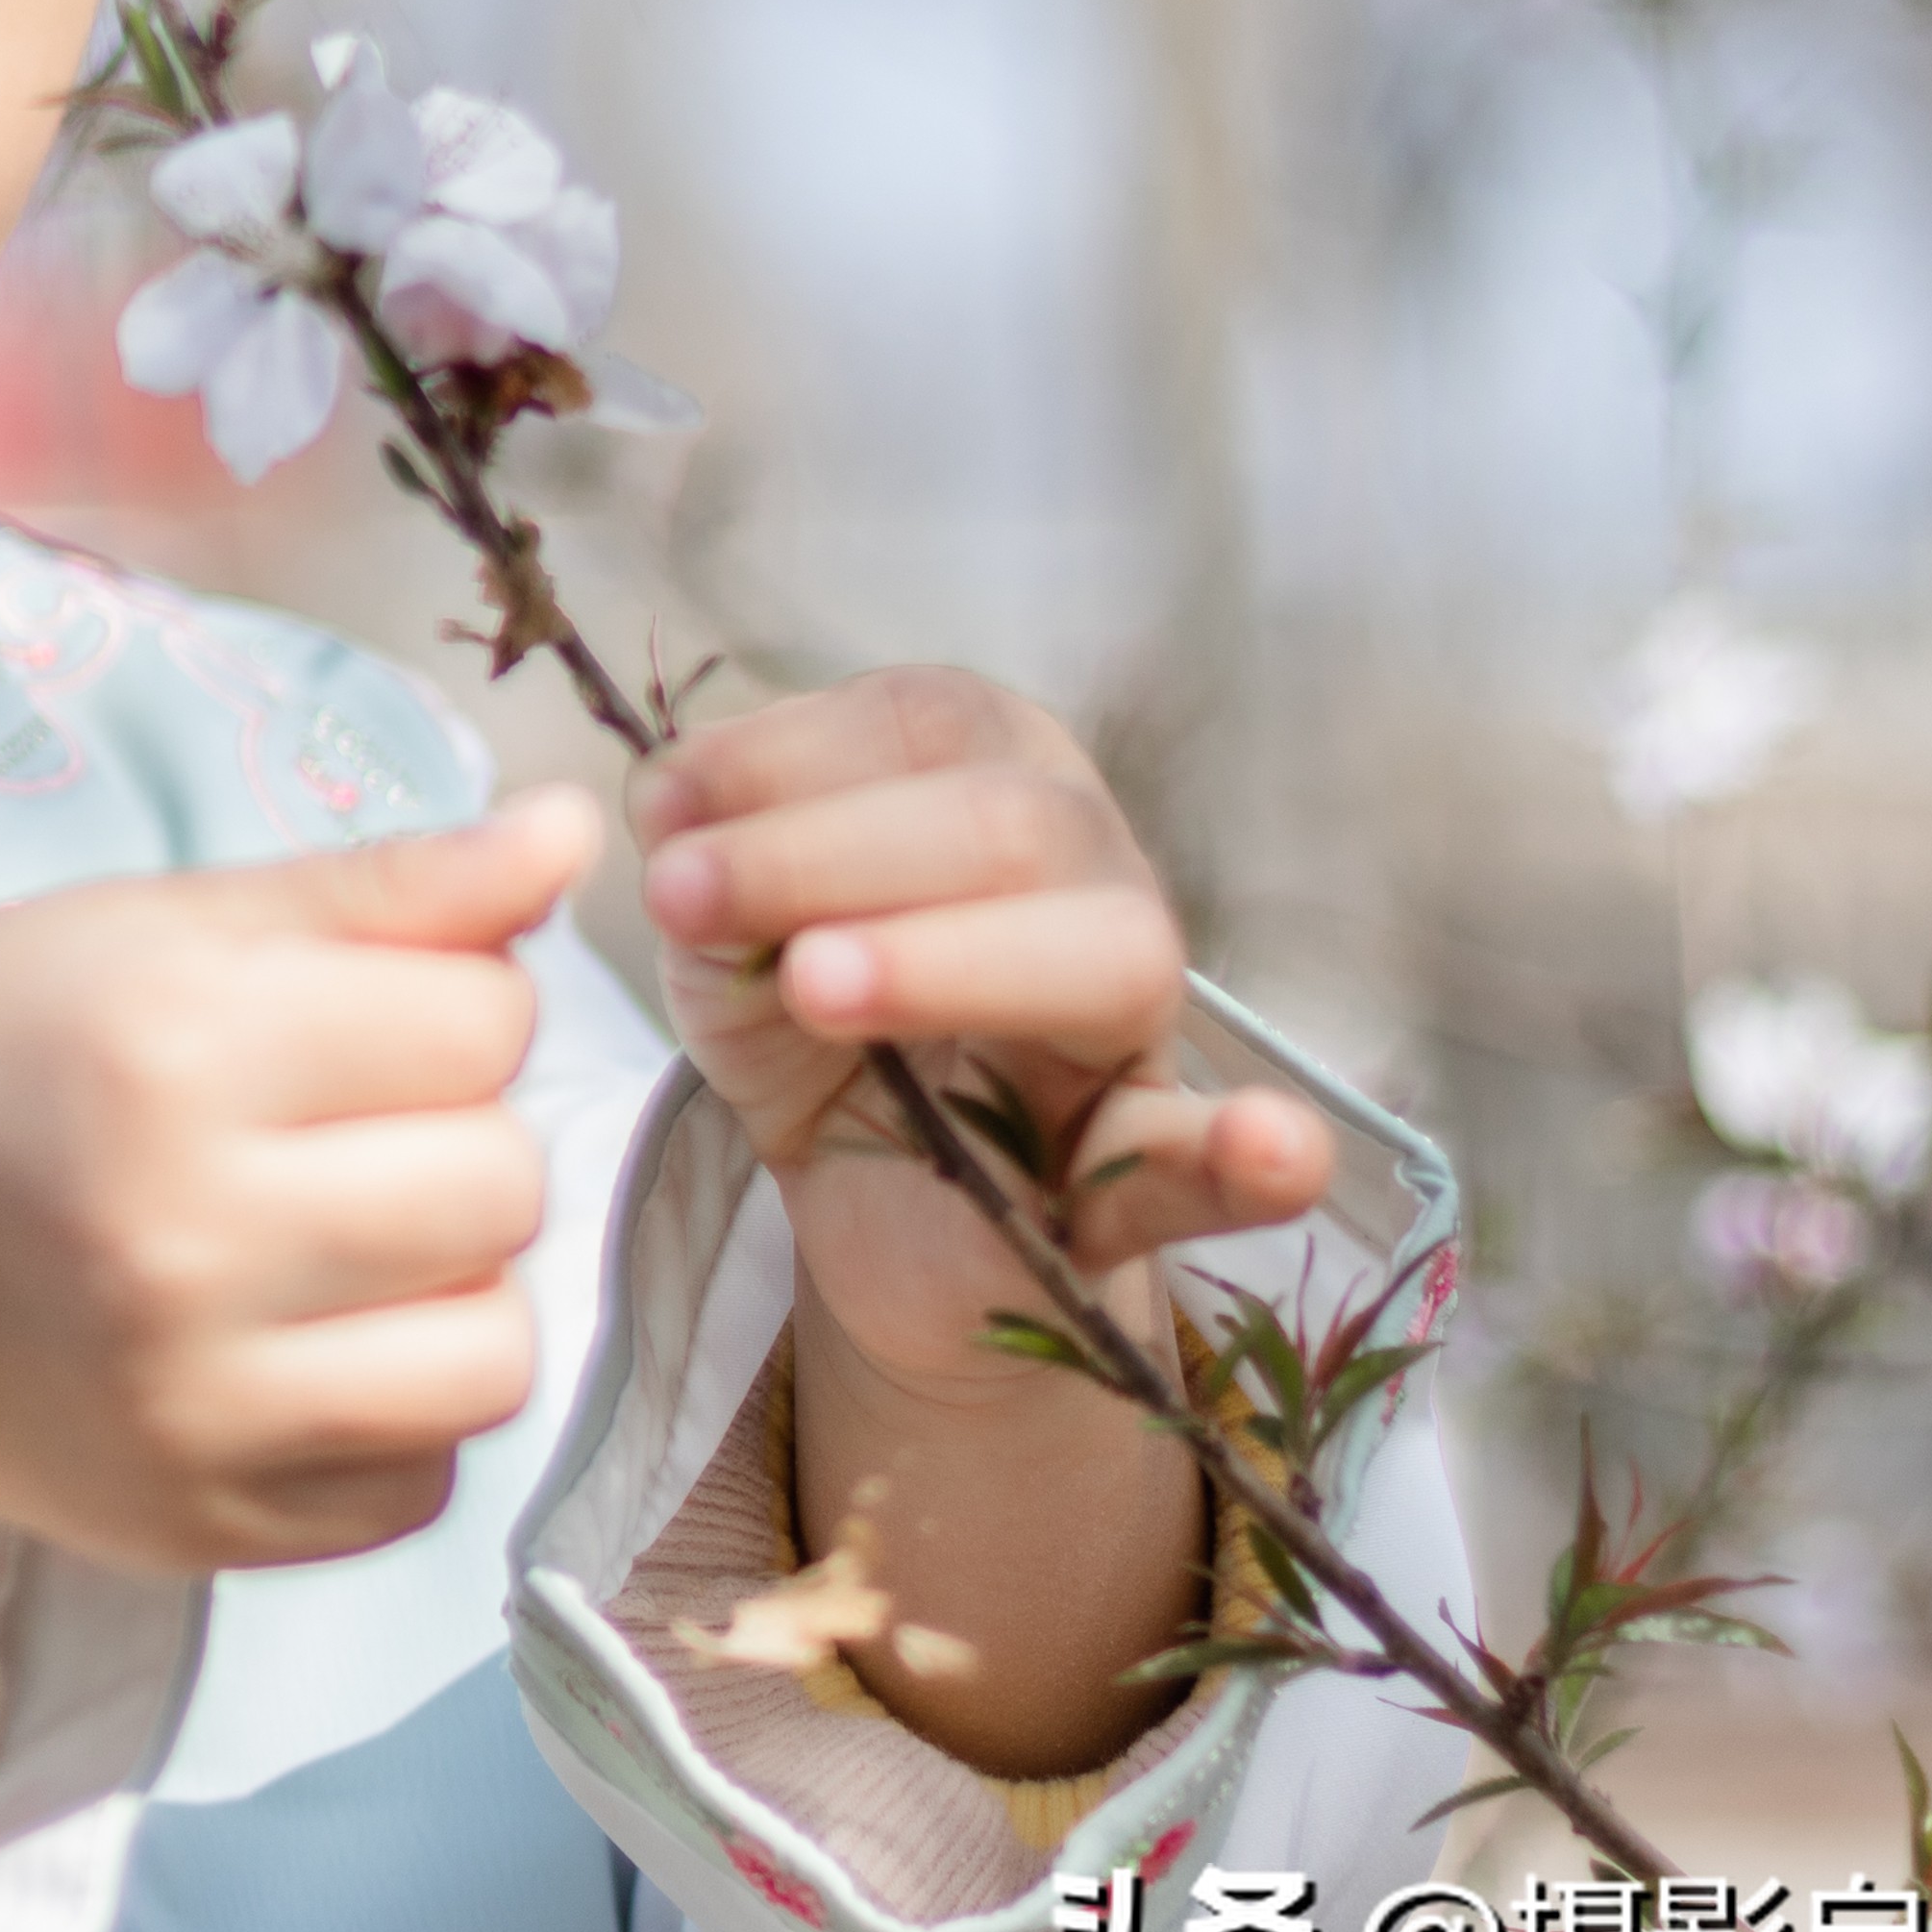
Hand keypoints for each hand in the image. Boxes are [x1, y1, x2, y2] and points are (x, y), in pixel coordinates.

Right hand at [0, 795, 590, 1580]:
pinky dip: (388, 1419)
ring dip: (448, 1292)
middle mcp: (184, 1231)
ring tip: (339, 1251)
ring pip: (496, 1351)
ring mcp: (193, 1402)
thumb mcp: (162, 928)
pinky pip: (423, 1485)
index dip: (440, 1005)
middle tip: (330, 1136)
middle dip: (449, 1141)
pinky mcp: (197, 1525)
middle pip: (505, 1181)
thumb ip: (384, 886)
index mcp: (176, 1044)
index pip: (486, 1018)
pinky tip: (292, 1352)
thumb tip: (577, 834)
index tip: (345, 1022)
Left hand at [631, 667, 1333, 1772]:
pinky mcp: (1143, 1168)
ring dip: (954, 959)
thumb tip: (673, 798)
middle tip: (688, 900)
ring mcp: (1133, 1019)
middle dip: (831, 850)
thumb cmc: (809, 1030)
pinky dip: (1252, 1154)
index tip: (664, 816)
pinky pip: (1221, 1162)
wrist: (867, 1210)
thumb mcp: (726, 936)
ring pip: (1110, 954)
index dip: (787, 755)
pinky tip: (1267, 1146)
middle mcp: (1088, 871)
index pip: (923, 721)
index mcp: (990, 775)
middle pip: (1015, 822)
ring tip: (814, 984)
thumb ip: (707, 860)